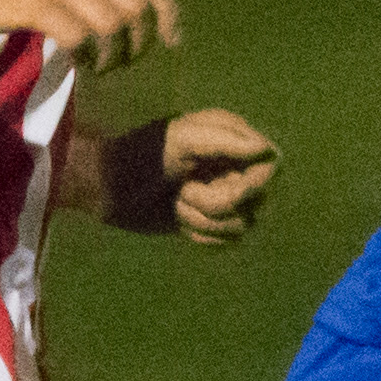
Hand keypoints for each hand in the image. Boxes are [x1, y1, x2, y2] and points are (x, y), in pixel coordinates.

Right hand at [0, 0, 182, 68]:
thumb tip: (151, 13)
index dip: (168, 14)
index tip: (171, 41)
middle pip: (137, 7)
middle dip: (140, 43)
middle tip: (124, 61)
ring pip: (114, 25)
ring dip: (115, 56)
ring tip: (101, 65)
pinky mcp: (34, 3)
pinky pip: (82, 39)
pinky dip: (89, 59)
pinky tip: (81, 63)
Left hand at [98, 106, 279, 243]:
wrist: (109, 187)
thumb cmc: (142, 154)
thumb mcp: (183, 139)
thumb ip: (227, 140)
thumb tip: (267, 150)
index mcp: (231, 140)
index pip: (270, 165)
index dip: (256, 183)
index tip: (234, 189)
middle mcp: (234, 169)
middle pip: (259, 200)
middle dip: (217, 202)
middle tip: (184, 190)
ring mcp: (223, 198)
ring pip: (241, 226)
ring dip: (201, 219)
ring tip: (176, 202)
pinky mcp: (210, 225)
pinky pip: (226, 242)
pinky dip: (198, 234)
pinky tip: (178, 219)